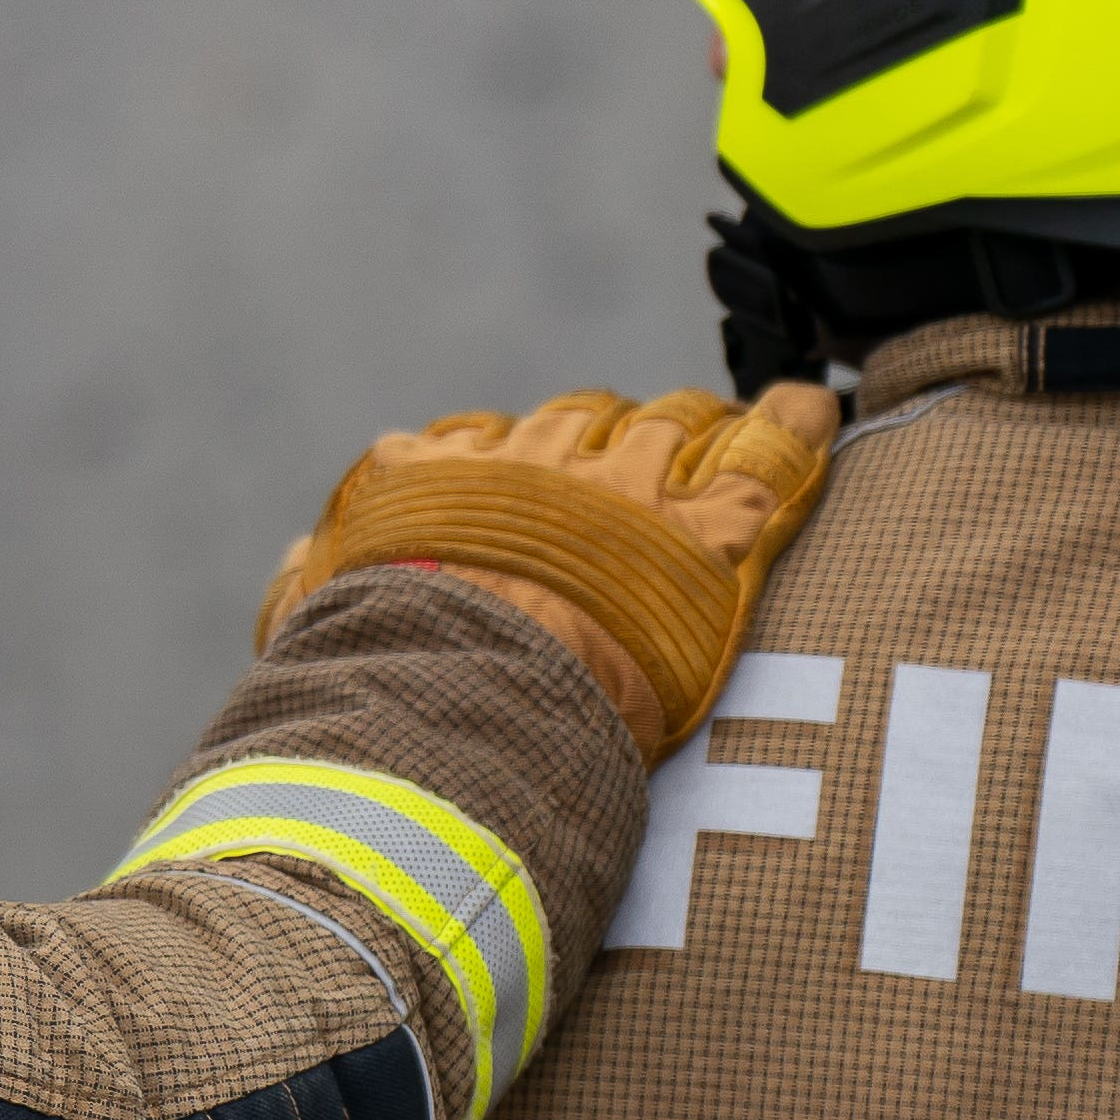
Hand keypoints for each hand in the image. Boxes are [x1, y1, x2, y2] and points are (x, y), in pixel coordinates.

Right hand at [258, 384, 844, 755]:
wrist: (457, 712)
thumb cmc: (376, 684)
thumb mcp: (314, 631)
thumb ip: (308, 585)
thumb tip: (303, 553)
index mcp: (441, 481)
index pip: (488, 441)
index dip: (517, 458)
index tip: (533, 480)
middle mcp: (534, 465)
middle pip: (587, 419)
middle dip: (608, 435)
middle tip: (633, 467)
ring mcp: (627, 493)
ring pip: (673, 426)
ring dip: (690, 433)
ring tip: (712, 443)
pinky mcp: (706, 538)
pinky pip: (767, 456)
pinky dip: (795, 427)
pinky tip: (816, 408)